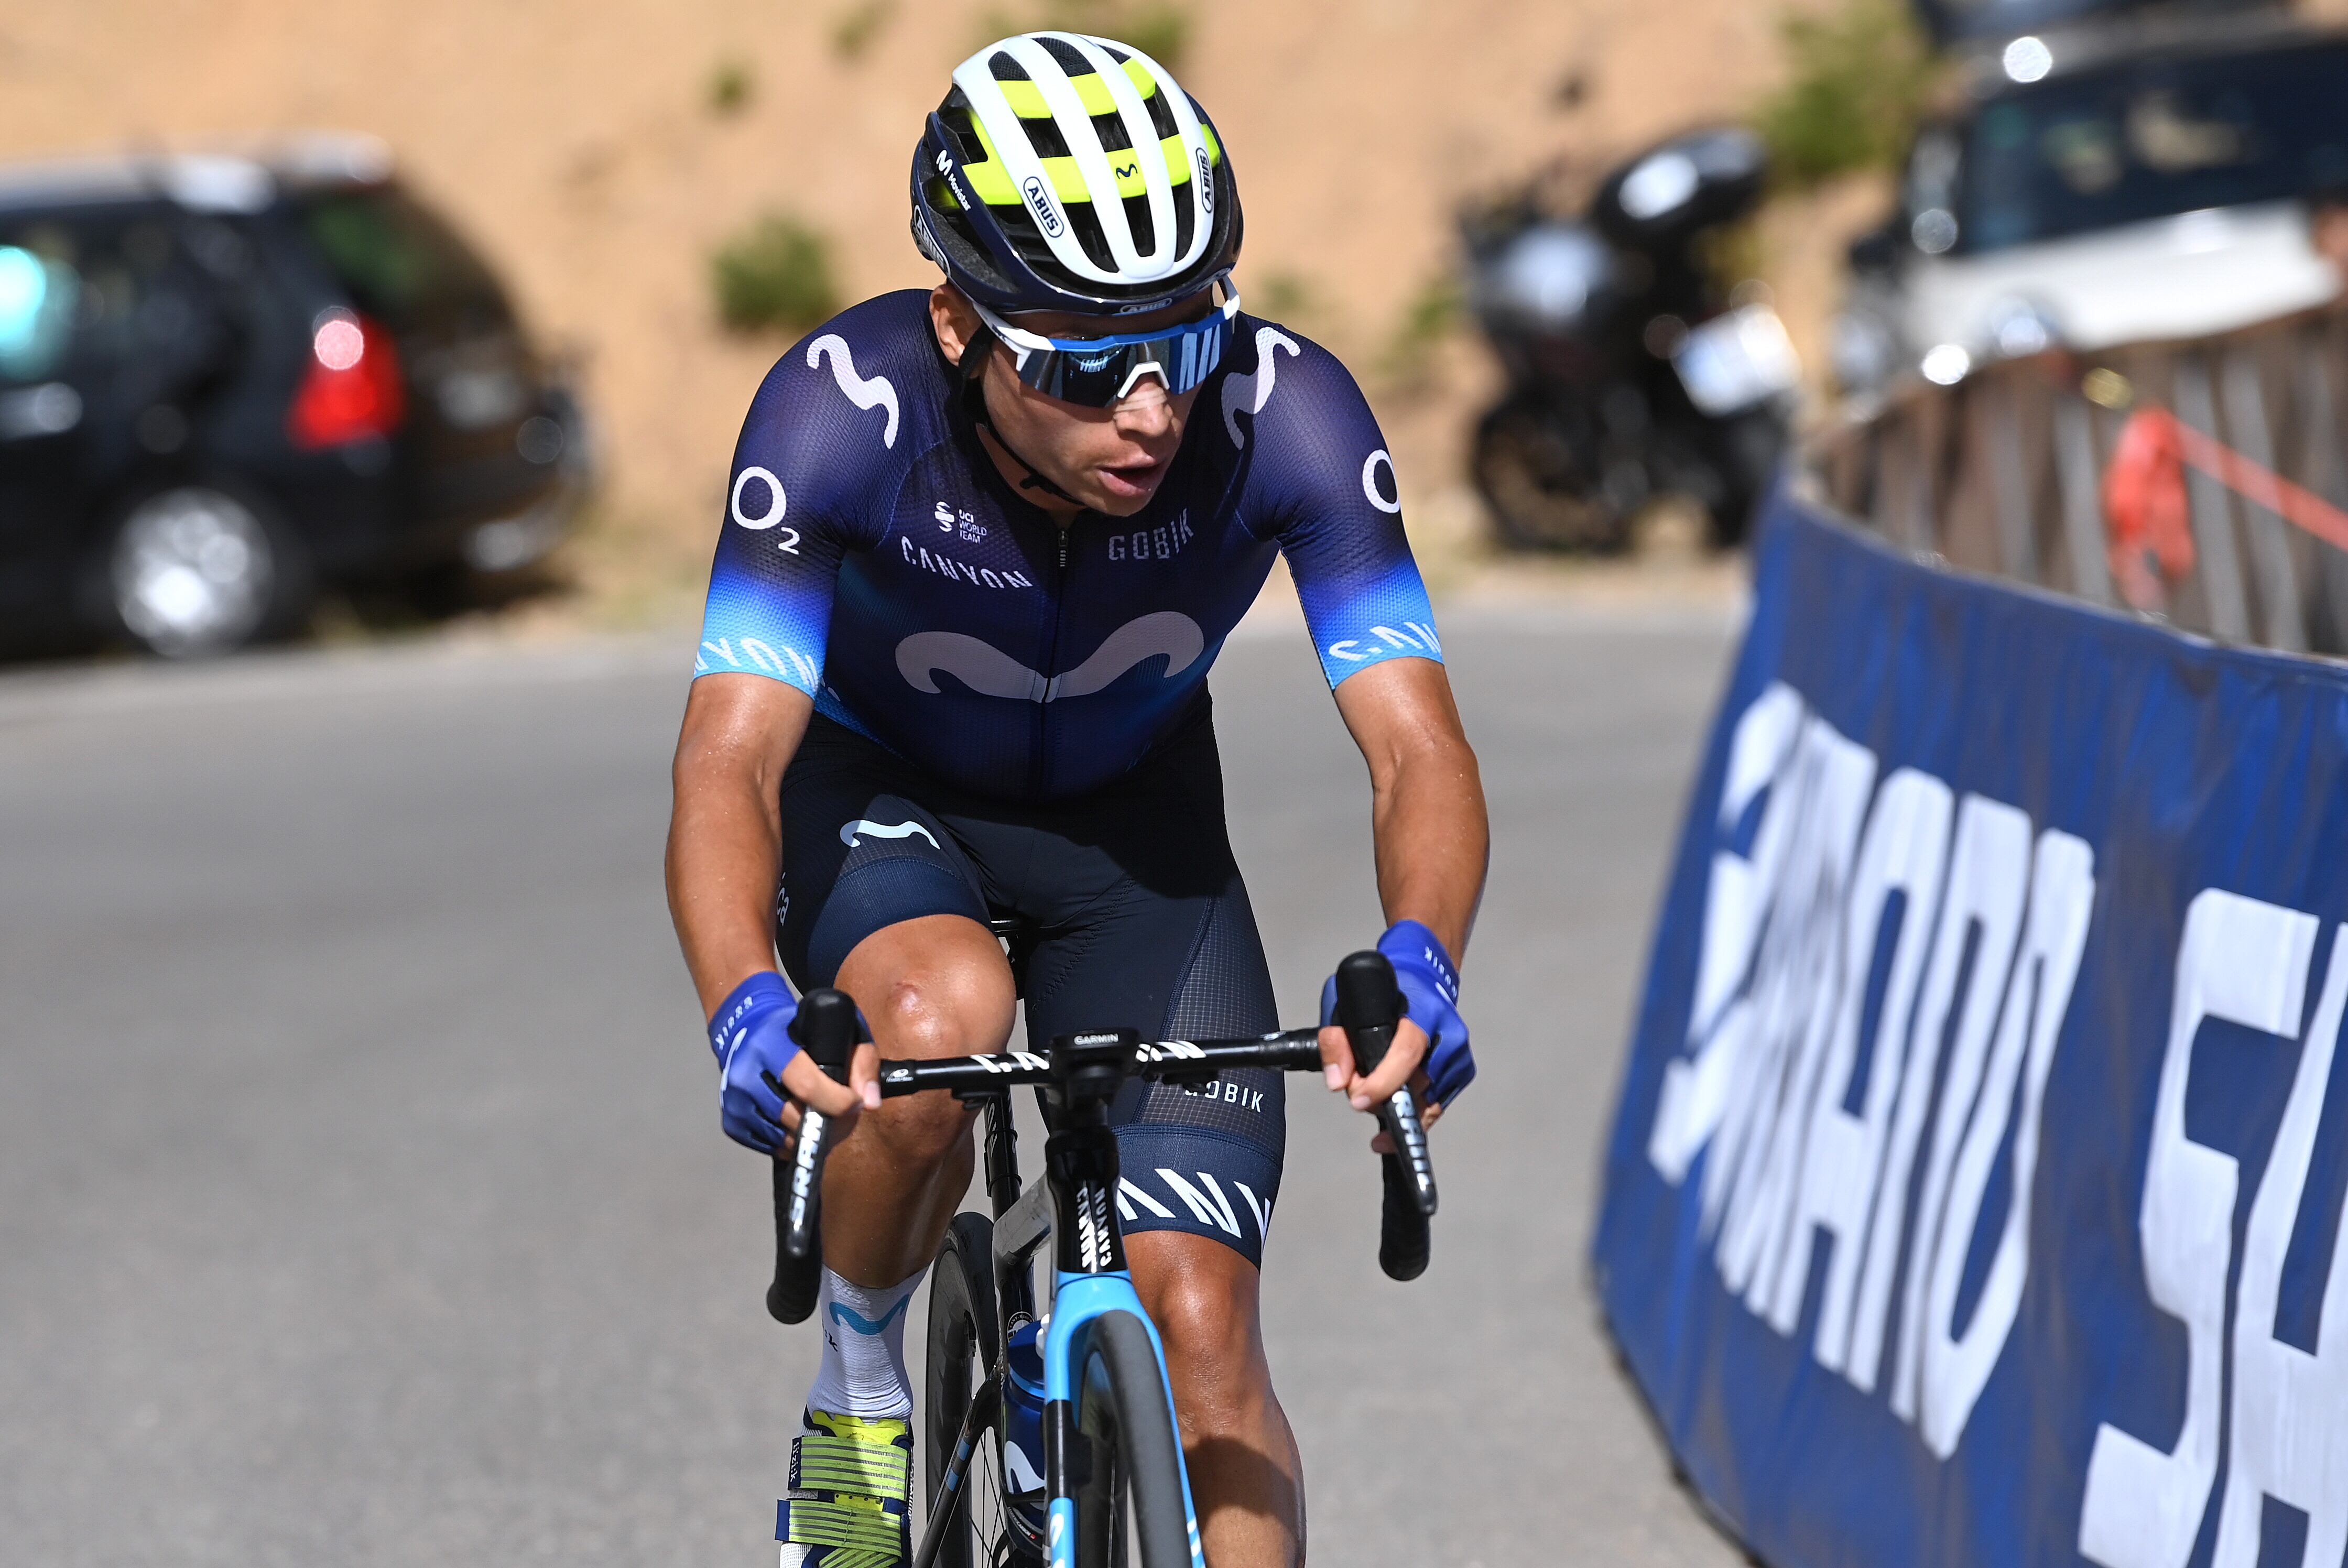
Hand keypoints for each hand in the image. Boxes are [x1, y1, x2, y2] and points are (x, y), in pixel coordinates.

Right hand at [707, 973, 876, 1153]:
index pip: (806, 1084)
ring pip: (782, 1138)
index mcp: (770, 1044)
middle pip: (794, 1117)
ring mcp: (734, 1101)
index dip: (837, 1101)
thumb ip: (861, 1059)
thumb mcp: (837, 1026)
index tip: (856, 1103)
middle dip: (828, 1124)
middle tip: (845, 1118)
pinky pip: (769, 1148)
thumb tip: (869, 1103)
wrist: (746, 1029)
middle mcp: (744, 1074)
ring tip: (826, 1122)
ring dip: (811, 1138)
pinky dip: (791, 1144)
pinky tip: (801, 1126)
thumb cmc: (800, 1029)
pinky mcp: (731, 1122)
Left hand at [1316, 919, 1474, 1138]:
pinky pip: (1436, 1104)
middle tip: (1359, 1088)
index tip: (1358, 1099)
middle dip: (1381, 1098)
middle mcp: (1448, 1032)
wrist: (1423, 979)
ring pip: (1426, 1102)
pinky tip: (1399, 1089)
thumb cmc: (1384, 991)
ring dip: (1397, 1104)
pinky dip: (1414, 1105)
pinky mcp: (1464, 1070)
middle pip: (1415, 1085)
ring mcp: (1459, 1054)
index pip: (1406, 1052)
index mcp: (1422, 1010)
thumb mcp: (1347, 1001)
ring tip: (1378, 1084)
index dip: (1382, 1082)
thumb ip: (1336, 1039)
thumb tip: (1338, 1083)